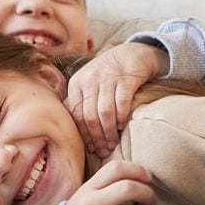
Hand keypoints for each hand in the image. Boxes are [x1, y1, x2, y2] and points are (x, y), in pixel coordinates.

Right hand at [64, 160, 156, 204]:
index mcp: (88, 188)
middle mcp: (91, 204)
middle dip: (148, 193)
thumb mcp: (86, 196)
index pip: (115, 168)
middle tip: (153, 201)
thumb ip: (107, 185)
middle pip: (128, 189)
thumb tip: (140, 176)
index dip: (137, 170)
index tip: (148, 178)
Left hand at [66, 43, 168, 157]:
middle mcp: (90, 79)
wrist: (132, 53)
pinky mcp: (126, 77)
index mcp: (77, 83)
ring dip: (109, 132)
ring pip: (105, 112)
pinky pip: (121, 102)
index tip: (91, 149)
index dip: (84, 135)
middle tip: (103, 151)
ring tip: (112, 144)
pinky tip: (122, 127)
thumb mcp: (89, 83)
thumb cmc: (108, 75)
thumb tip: (72, 131)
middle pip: (90, 116)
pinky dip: (121, 117)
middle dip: (96, 137)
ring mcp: (108, 77)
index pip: (76, 115)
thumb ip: (80, 102)